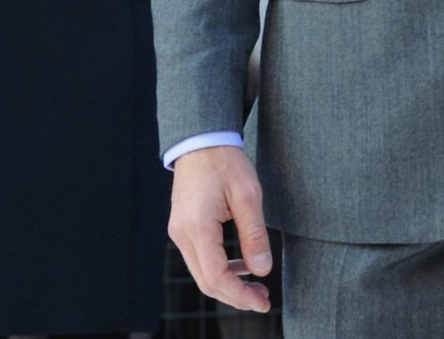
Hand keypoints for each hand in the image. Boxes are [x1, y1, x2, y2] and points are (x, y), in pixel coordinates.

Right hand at [169, 145, 272, 312]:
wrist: (201, 141)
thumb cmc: (226, 163)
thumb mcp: (249, 196)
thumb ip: (254, 235)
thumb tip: (262, 270)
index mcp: (197, 228)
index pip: (216, 276)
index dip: (239, 295)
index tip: (262, 302)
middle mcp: (182, 235)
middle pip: (206, 281)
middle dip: (235, 296)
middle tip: (263, 301)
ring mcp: (179, 233)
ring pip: (202, 273)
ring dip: (229, 284)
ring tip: (257, 286)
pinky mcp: (184, 229)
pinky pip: (200, 259)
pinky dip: (221, 269)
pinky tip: (242, 266)